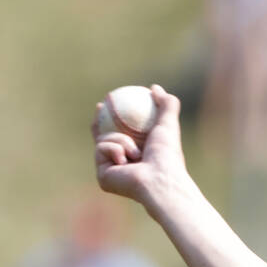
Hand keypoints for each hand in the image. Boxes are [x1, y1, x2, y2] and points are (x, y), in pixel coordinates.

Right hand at [93, 85, 186, 208]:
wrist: (159, 179)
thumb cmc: (167, 156)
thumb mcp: (168, 124)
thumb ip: (166, 105)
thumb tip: (154, 88)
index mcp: (139, 156)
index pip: (122, 134)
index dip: (113, 119)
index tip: (109, 102)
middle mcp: (124, 165)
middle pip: (104, 139)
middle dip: (98, 123)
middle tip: (100, 107)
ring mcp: (112, 172)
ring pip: (103, 140)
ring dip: (120, 139)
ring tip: (136, 153)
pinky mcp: (103, 177)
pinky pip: (101, 149)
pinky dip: (113, 149)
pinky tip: (125, 161)